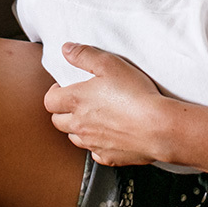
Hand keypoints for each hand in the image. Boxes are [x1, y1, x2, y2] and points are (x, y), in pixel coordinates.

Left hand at [43, 43, 164, 166]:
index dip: (54, 93)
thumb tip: (66, 49)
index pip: (49, 101)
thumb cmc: (135, 94)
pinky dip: (97, 144)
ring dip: (78, 128)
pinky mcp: (108, 157)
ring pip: (74, 138)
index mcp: (76, 101)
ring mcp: (93, 143)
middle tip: (77, 102)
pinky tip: (109, 135)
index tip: (64, 87)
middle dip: (63, 111)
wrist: (158, 127)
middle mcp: (80, 125)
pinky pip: (95, 153)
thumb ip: (84, 55)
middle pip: (57, 121)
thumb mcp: (108, 63)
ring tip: (93, 117)